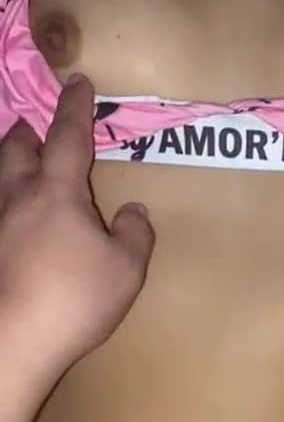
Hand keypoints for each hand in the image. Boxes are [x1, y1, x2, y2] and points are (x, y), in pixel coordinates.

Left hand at [0, 75, 155, 376]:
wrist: (14, 340)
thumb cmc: (75, 299)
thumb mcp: (125, 268)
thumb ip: (134, 233)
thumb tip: (133, 211)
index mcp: (57, 192)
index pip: (66, 136)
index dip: (74, 106)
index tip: (78, 81)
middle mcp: (18, 198)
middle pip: (16, 148)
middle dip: (29, 131)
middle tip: (40, 128)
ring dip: (12, 162)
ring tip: (26, 166)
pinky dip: (9, 204)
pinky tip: (18, 223)